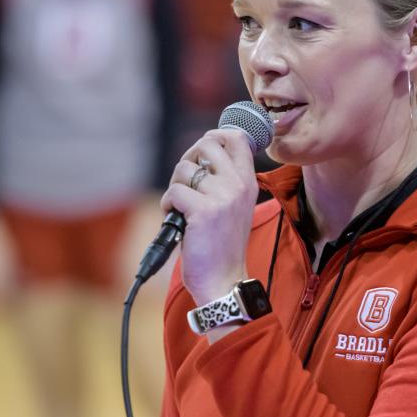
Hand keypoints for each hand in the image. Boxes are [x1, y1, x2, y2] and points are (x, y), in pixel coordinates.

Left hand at [161, 129, 258, 304]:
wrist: (223, 280)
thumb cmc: (222, 245)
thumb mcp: (234, 207)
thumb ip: (224, 180)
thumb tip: (198, 156)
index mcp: (248, 182)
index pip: (236, 138)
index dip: (215, 136)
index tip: (202, 154)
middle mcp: (238, 185)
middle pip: (207, 143)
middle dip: (188, 159)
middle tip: (186, 182)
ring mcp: (222, 197)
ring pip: (184, 168)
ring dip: (175, 187)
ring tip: (181, 208)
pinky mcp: (203, 211)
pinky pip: (174, 191)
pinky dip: (167, 205)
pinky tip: (175, 220)